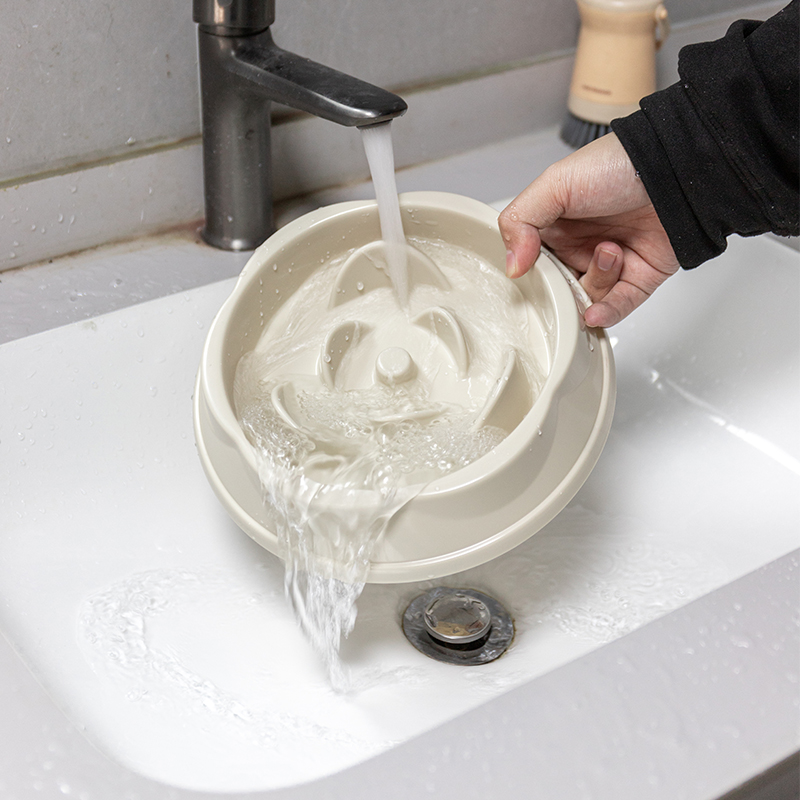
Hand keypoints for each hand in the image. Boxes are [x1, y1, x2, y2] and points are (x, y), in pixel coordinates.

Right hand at [498, 133, 679, 326]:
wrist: (678, 167)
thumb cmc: (620, 164)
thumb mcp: (554, 183)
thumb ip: (520, 221)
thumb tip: (512, 265)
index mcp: (557, 225)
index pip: (532, 261)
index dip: (529, 272)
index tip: (527, 275)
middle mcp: (582, 245)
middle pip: (559, 287)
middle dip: (562, 286)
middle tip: (566, 273)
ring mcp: (611, 264)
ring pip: (588, 298)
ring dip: (595, 282)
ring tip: (611, 252)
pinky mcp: (639, 278)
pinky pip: (618, 307)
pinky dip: (606, 313)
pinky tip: (595, 312)